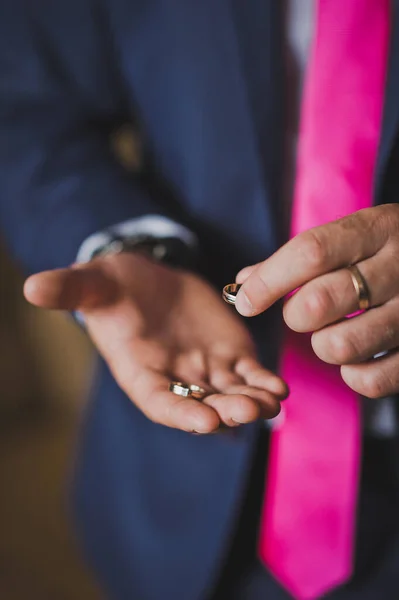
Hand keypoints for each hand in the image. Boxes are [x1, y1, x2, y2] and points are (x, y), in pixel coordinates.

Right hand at [24, 253, 286, 432]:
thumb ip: (70, 290)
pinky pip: (249, 374)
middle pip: (202, 404)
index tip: (205, 420)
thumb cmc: (115, 285)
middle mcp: (175, 379)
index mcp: (140, 371)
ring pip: (231, 394)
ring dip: (250, 401)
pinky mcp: (229, 355)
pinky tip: (278, 386)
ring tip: (270, 401)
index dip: (180, 411)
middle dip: (224, 410)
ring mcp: (205, 370)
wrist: (149, 279)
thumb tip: (31, 288)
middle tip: (246, 411)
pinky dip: (263, 382)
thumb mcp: (94, 282)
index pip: (159, 401)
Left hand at [235, 204, 398, 398]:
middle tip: (302, 313)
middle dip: (295, 316)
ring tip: (334, 333)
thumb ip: (299, 258)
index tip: (246, 301)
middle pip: (319, 301)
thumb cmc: (389, 251)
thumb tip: (244, 283)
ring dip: (323, 345)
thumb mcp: (355, 236)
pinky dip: (353, 375)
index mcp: (377, 229)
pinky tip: (356, 358)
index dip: (269, 280)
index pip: (311, 252)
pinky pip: (372, 380)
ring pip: (341, 345)